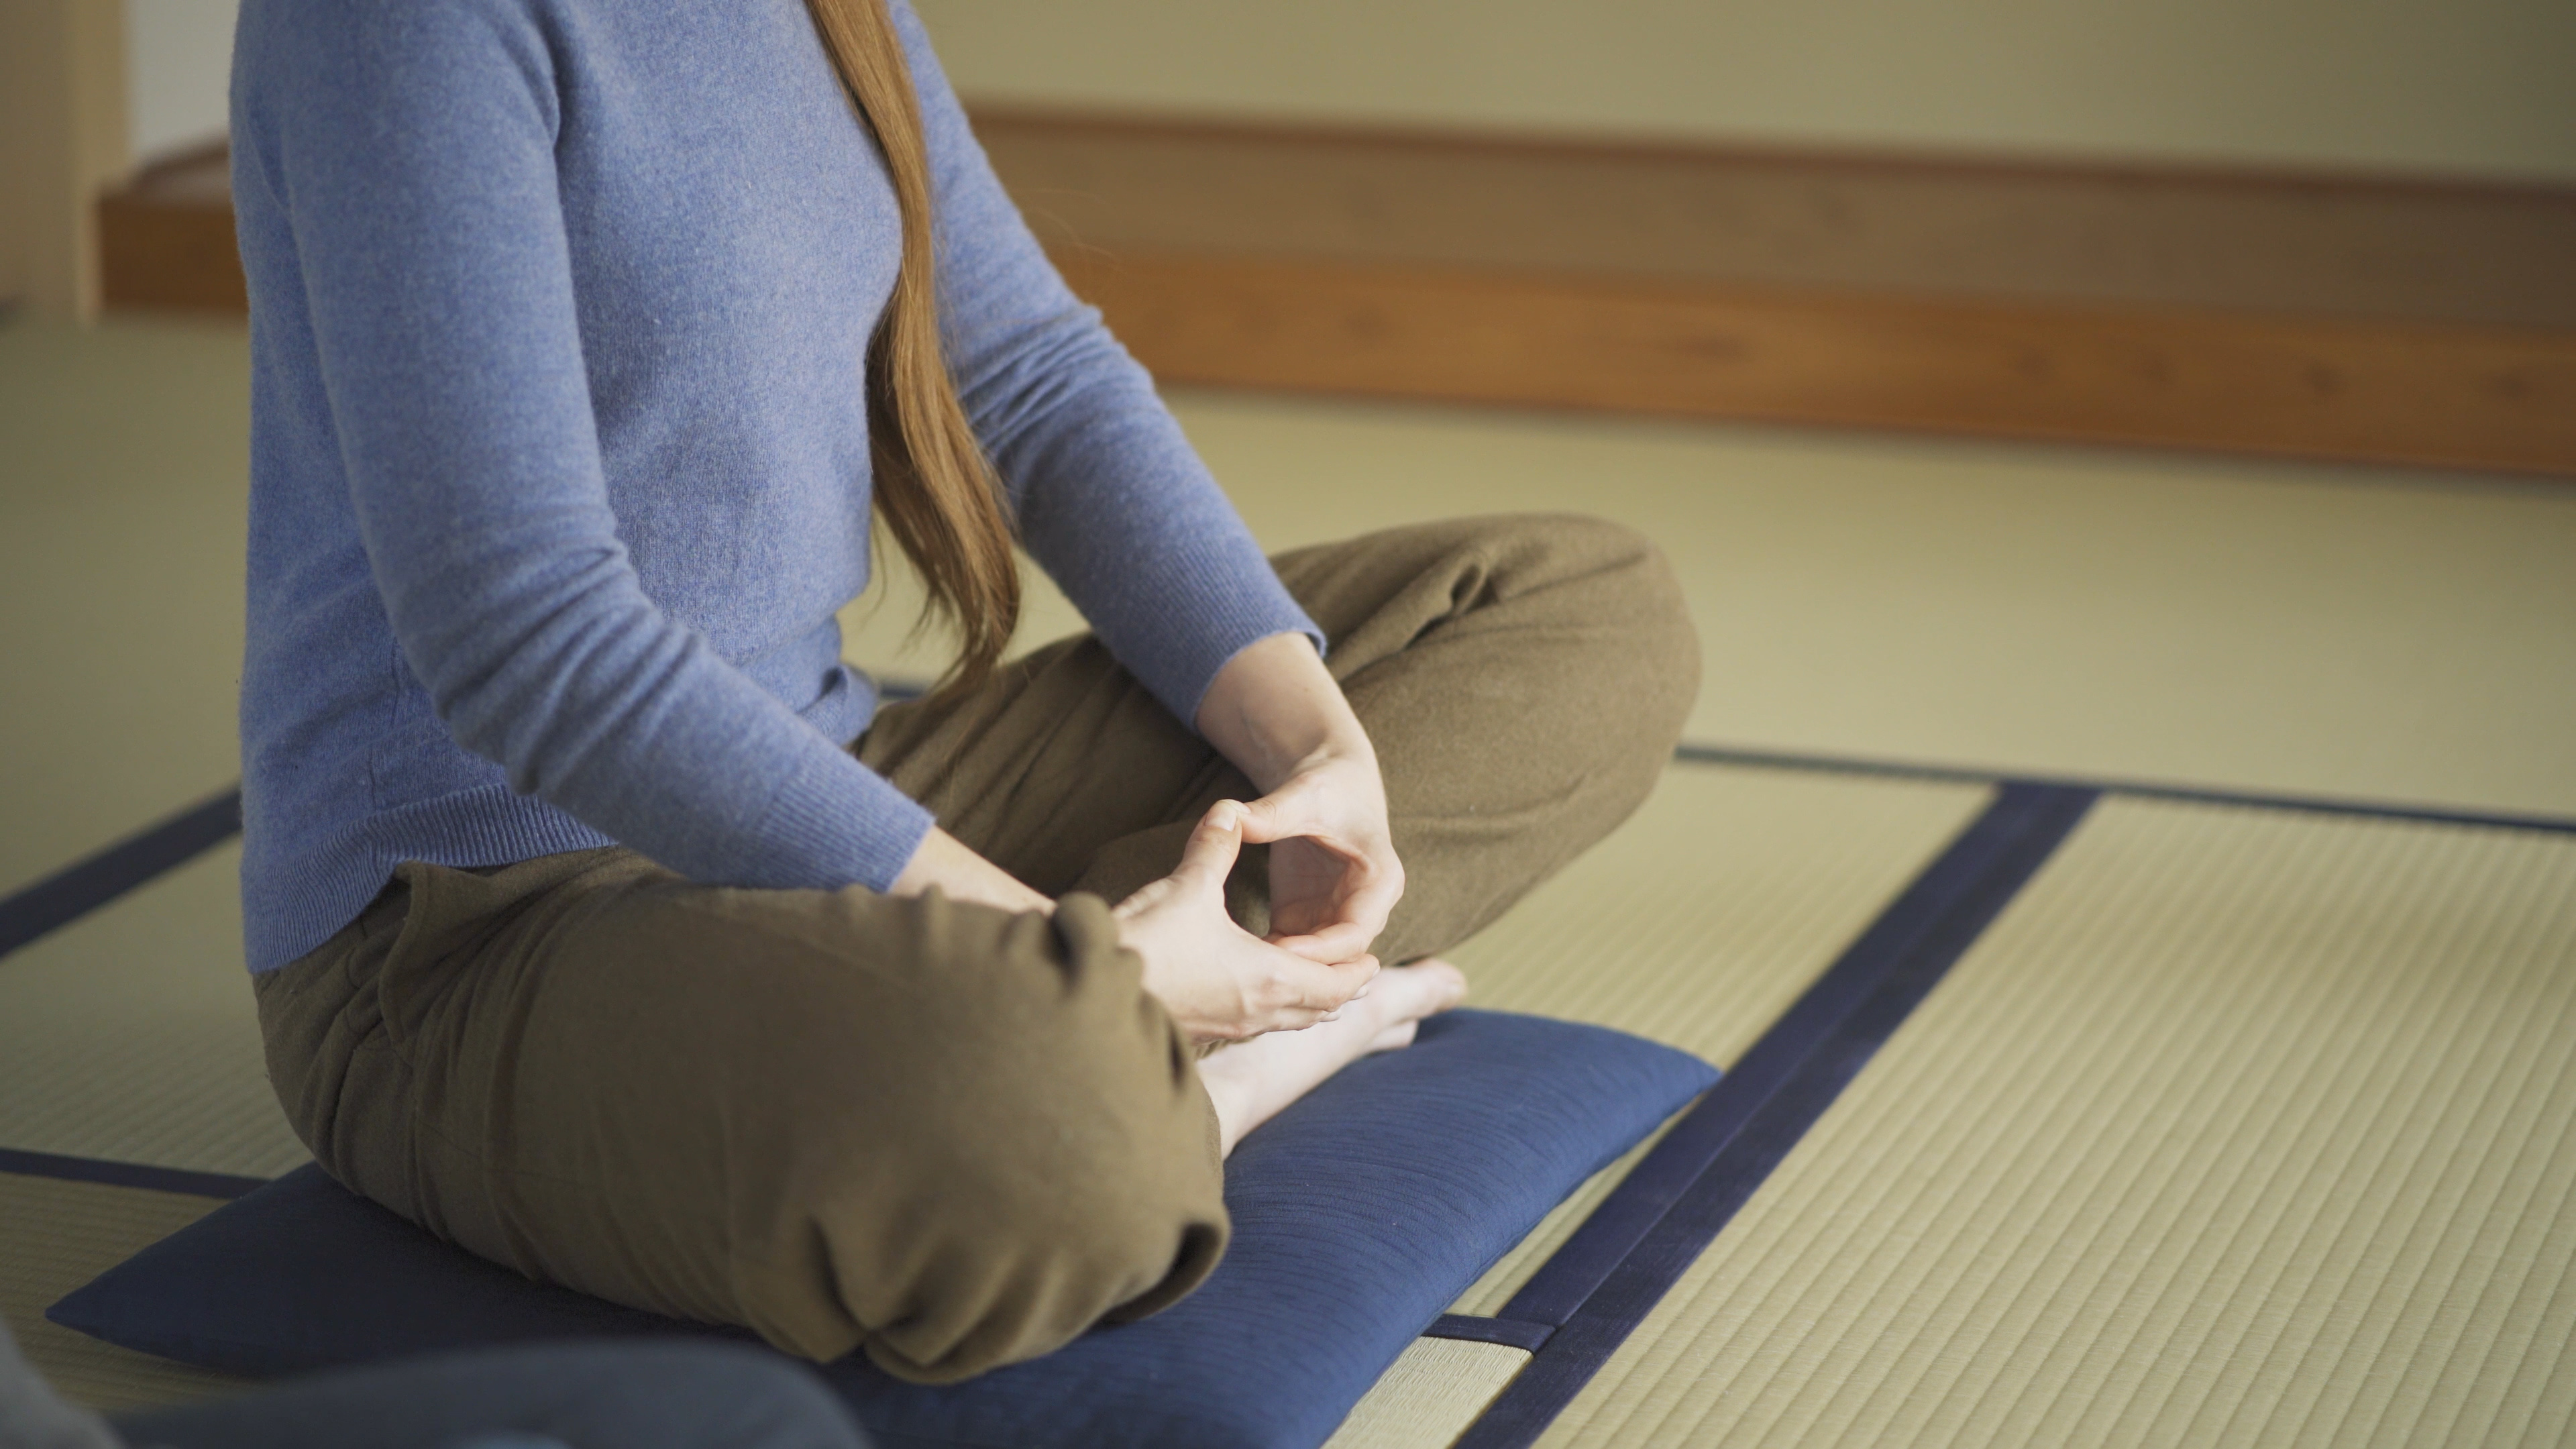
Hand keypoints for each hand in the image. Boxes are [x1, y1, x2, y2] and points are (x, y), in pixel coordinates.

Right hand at [1115, 800, 1379, 1041]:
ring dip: (1308, 1005)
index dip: (1356, 969)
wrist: (1090, 988)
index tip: (1374, 960)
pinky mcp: (1200, 1033)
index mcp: (1270, 977)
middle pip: (1317, 1009)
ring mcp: (1228, 1028)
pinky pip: (1255, 1028)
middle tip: (1357, 975)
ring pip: (1286, 1023)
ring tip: (1315, 987)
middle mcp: (1256, 1011)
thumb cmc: (1147, 940)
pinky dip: (1274, 1014)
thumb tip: (1227, 811)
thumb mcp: (1187, 885)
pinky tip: (1259, 999)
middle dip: (1339, 990)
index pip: (1334, 982)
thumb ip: (1215, 845)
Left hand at [1194, 632, 1404, 965]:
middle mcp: (1364, 908)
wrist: (1328, 784)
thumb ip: (1272, 811)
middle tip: (1256, 977)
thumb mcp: (1304, 795)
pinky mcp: (1308, 920)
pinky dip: (1269, 963)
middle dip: (1302, 971)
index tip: (1282, 949)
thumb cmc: (1328, 785)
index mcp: (1380, 881)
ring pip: (1316, 963)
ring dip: (1284, 973)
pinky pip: (1292, 952)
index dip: (1323, 949)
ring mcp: (1336, 918)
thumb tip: (1231, 817)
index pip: (1357, 932)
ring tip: (1240, 981)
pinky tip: (1233, 970)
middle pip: (1339, 958)